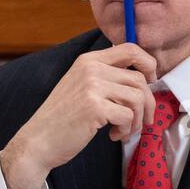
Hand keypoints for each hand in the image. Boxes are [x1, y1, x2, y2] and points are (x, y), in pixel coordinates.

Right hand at [1, 43, 157, 188]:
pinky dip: (125, 130)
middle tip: (142, 121)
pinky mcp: (95, 107)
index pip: (131, 49)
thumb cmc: (63, 117)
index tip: (151, 81)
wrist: (38, 140)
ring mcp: (92, 86)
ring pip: (137, 98)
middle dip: (147, 104)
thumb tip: (144, 79)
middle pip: (139, 79)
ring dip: (137, 120)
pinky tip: (112, 135)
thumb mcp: (80, 85)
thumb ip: (105, 77)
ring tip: (123, 130)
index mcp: (88, 60)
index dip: (148, 64)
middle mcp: (91, 68)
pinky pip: (128, 116)